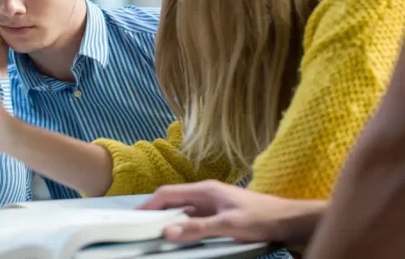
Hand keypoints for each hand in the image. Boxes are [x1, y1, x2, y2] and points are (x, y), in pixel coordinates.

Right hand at [139, 181, 324, 244]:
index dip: (149, 204)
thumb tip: (167, 232)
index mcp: (205, 189)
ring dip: (170, 220)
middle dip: (156, 212)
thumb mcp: (228, 226)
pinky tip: (182, 236)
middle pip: (173, 200)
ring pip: (183, 210)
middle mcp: (206, 193)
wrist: (291, 220)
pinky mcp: (220, 213)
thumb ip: (197, 228)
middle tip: (141, 227)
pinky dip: (183, 225)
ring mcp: (213, 203)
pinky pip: (194, 217)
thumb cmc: (262, 218)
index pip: (168, 193)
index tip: (134, 217)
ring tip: (156, 233)